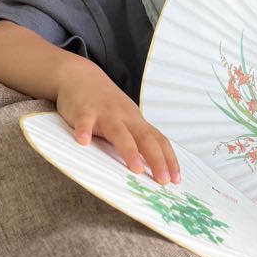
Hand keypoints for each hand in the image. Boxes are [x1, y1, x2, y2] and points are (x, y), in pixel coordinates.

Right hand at [56, 59, 180, 184]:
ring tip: (135, 168)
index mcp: (136, 122)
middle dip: (156, 160)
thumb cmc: (105, 103)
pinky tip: (83, 142)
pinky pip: (85, 121)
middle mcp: (125, 117)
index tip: (176, 179)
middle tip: (163, 180)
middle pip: (145, 139)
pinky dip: (84, 130)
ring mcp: (105, 113)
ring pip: (119, 132)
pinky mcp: (84, 110)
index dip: (169, 159)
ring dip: (129, 150)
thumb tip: (151, 165)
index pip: (159, 141)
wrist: (81, 75)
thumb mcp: (126, 119)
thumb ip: (136, 138)